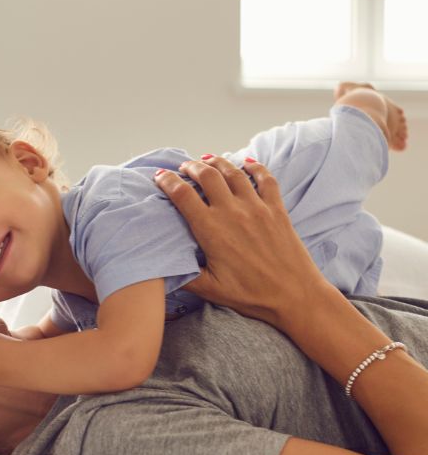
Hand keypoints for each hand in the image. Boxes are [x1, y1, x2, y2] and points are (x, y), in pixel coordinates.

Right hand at [153, 156, 331, 326]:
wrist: (294, 296)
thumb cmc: (251, 295)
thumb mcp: (209, 290)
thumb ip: (183, 275)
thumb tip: (161, 266)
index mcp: (211, 230)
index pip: (183, 195)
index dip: (167, 182)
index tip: (159, 176)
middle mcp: (232, 212)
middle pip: (207, 175)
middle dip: (191, 166)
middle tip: (183, 166)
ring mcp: (257, 208)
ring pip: (233, 173)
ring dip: (218, 162)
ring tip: (207, 158)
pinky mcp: (277, 210)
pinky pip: (266, 179)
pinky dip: (255, 167)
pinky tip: (247, 163)